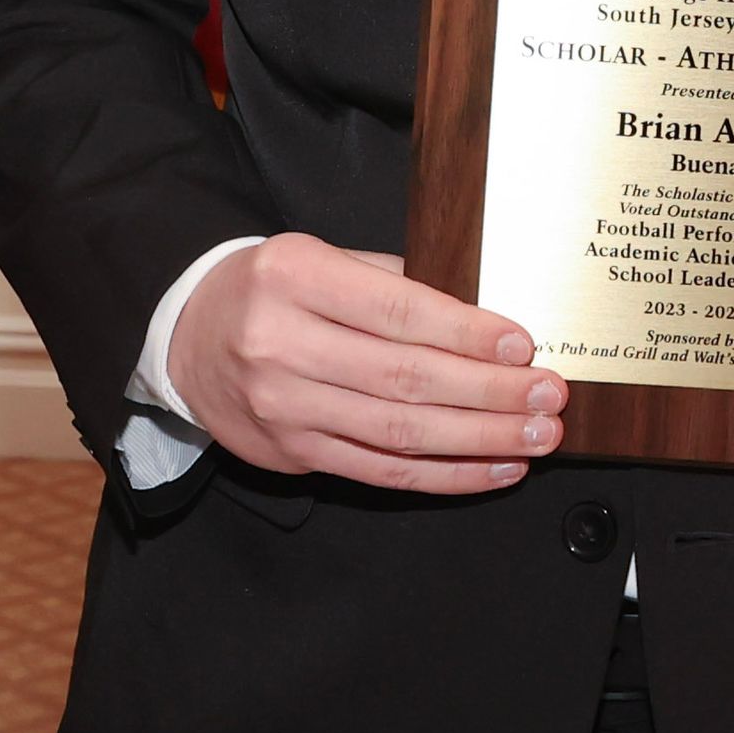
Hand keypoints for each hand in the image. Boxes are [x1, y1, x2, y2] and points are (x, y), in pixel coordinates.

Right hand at [168, 233, 567, 494]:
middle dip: (488, 393)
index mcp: (294, 279)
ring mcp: (283, 409)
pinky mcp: (291, 456)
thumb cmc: (272, 287)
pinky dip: (442, 475)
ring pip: (397, 434)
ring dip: (478, 441)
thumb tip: (483, 313)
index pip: (397, 311)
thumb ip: (392, 280)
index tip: (522, 346)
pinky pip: (378, 472)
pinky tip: (489, 469)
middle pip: (404, 379)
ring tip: (533, 437)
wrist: (187, 336)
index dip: (466, 333)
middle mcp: (282, 346)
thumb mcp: (322, 257)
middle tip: (547, 397)